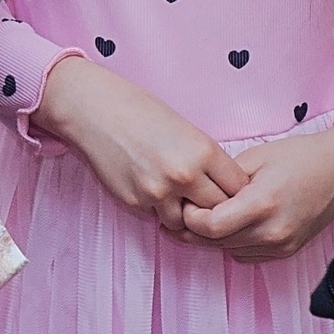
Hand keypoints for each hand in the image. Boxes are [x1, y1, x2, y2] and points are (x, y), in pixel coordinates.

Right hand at [34, 56, 248, 235]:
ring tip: (178, 197)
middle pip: (220, 210)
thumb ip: (206, 159)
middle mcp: (184, 174)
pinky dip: (161, 210)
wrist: (93, 111)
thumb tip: (224, 188)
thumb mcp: (185, 128)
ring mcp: (159, 192)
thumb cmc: (139, 111)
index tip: (228, 188)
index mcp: (203, 150)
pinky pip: (160, 218)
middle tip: (206, 200)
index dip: (236, 190)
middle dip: (216, 207)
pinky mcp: (136, 203)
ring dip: (187, 215)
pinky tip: (152, 191)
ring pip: (190, 222)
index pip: (239, 187)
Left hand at [180, 111, 333, 260]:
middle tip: (177, 213)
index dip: (189, 217)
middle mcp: (273, 231)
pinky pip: (245, 254)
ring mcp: (281, 245)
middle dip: (191, 230)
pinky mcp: (286, 251)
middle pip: (215, 243)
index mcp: (262, 203)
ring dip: (210, 238)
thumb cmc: (300, 157)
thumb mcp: (255, 157)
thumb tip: (192, 191)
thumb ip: (222, 180)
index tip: (183, 201)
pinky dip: (231, 243)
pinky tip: (229, 224)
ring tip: (201, 216)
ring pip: (227, 251)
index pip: (210, 226)